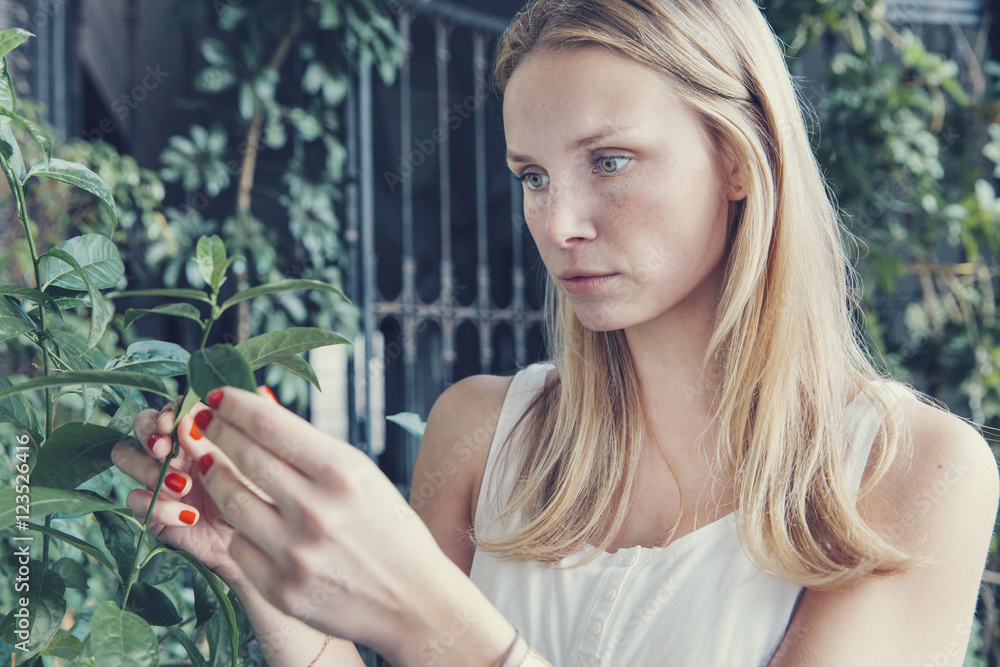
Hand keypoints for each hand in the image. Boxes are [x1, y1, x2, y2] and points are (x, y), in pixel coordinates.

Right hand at [111, 399, 241, 578]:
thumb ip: (248, 430)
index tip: (171, 423)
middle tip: (164, 450)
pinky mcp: (151, 508)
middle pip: (140, 425)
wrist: (256, 541)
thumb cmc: (260, 493)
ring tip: (184, 485)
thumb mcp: (258, 459)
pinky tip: (188, 516)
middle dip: (148, 434)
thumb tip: (246, 396)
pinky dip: (159, 507)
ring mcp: (159, 477)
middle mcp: (175, 449)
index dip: (165, 412)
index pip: (170, 409)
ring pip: (125, 455)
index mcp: (198, 432)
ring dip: (147, 467)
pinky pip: (135, 500)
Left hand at [186, 387, 510, 664]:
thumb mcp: (363, 477)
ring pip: (230, 500)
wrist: (413, 601)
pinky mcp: (280, 588)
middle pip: (243, 456)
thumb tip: (258, 412)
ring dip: (215, 476)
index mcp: (342, 472)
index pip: (269, 425)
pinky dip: (240, 529)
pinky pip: (239, 545)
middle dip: (216, 431)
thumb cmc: (389, 531)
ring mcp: (295, 552)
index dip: (235, 405)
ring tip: (211, 465)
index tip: (218, 395)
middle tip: (204, 421)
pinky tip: (248, 519)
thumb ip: (312, 450)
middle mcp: (316, 509)